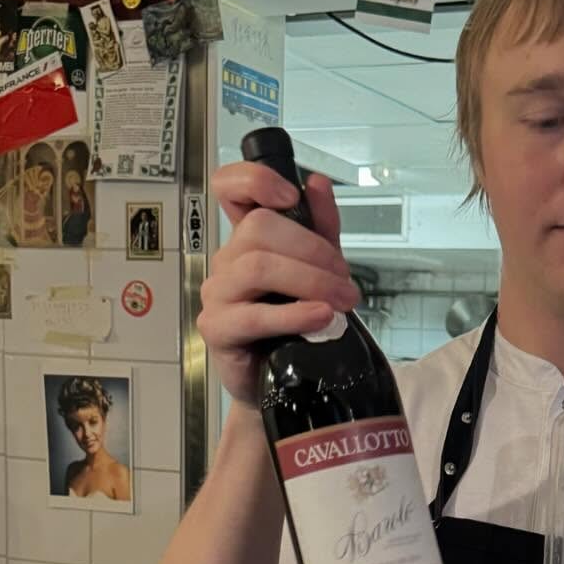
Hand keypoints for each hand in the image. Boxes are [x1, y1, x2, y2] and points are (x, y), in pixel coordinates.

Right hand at [201, 160, 359, 405]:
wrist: (287, 383)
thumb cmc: (298, 326)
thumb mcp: (319, 270)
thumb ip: (321, 228)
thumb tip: (317, 184)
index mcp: (248, 240)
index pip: (229, 188)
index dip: (254, 180)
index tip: (290, 198)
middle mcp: (227, 261)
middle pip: (258, 228)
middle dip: (312, 251)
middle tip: (345, 281)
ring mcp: (218, 294)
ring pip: (258, 267)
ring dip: (310, 281)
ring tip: (342, 302)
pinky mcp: (218, 329)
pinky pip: (253, 315)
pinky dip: (293, 314)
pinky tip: (321, 317)